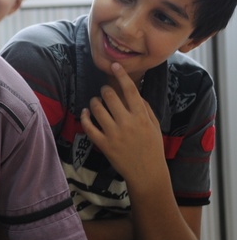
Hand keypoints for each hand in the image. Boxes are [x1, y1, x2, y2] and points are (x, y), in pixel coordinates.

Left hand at [80, 62, 164, 184]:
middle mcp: (127, 123)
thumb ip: (145, 108)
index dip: (121, 76)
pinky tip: (85, 113)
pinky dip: (85, 117)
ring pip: (97, 109)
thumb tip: (135, 93)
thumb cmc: (152, 148)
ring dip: (94, 102)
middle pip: (110, 96)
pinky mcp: (104, 145)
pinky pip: (89, 127)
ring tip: (96, 102)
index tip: (115, 65)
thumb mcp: (154, 126)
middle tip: (104, 91)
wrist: (147, 173)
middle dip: (104, 90)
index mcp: (141, 117)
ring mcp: (114, 134)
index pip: (130, 91)